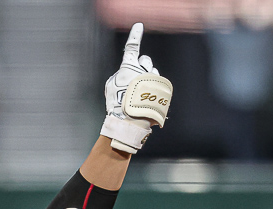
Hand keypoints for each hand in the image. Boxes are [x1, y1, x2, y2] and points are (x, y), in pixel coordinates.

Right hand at [100, 23, 171, 153]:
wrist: (130, 119)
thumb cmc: (117, 103)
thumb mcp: (111, 86)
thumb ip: (121, 75)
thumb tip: (130, 75)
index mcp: (129, 66)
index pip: (132, 47)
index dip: (135, 35)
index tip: (139, 26)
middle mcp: (143, 69)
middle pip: (146, 60)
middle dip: (143, 66)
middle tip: (137, 79)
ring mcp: (153, 79)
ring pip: (154, 73)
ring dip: (150, 79)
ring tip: (142, 94)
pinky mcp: (161, 89)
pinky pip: (159, 85)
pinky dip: (155, 91)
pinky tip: (148, 101)